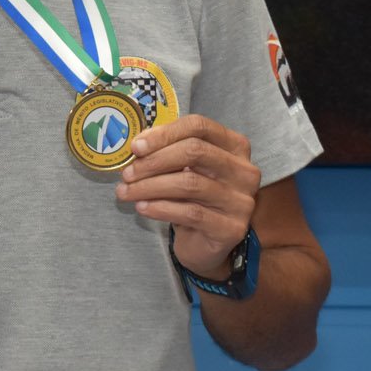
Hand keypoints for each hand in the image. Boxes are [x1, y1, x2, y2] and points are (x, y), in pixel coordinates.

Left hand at [114, 114, 260, 281]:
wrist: (205, 244)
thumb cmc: (192, 199)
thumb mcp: (182, 170)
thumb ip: (167, 152)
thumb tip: (138, 145)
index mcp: (234, 146)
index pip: (199, 127)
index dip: (164, 134)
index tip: (136, 147)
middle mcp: (244, 170)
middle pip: (195, 151)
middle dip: (154, 161)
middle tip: (127, 173)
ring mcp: (241, 200)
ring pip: (189, 183)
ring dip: (150, 186)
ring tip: (126, 192)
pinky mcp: (231, 228)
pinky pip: (190, 212)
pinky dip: (160, 208)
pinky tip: (142, 208)